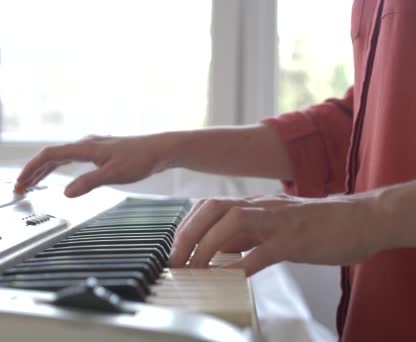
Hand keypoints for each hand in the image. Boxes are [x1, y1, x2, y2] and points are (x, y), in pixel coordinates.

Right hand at [15, 134, 170, 196]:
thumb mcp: (113, 175)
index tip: (20, 181)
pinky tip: (56, 175)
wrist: (160, 150)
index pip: (49, 155)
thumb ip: (88, 183)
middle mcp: (84, 144)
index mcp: (84, 147)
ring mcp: (91, 148)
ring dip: (43, 170)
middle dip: (33, 171)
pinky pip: (69, 159)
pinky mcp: (98, 152)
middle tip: (19, 186)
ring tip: (31, 183)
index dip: (32, 168)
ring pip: (59, 157)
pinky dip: (57, 168)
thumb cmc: (140, 159)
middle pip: (50, 156)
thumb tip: (66, 193)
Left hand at [169, 194, 385, 275]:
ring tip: (194, 268)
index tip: (174, 249)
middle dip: (187, 234)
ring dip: (206, 246)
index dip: (186, 226)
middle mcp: (261, 207)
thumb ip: (247, 234)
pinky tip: (227, 277)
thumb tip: (219, 250)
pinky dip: (240, 264)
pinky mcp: (294, 240)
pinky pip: (262, 251)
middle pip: (212, 209)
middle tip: (175, 260)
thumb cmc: (316, 225)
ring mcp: (277, 221)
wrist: (359, 219)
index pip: (209, 206)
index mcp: (254, 205)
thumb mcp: (273, 224)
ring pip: (232, 222)